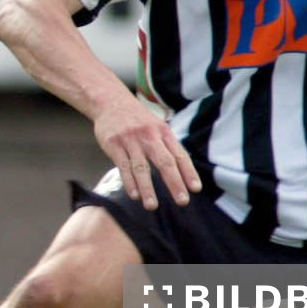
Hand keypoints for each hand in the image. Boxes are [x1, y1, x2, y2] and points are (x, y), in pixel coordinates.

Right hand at [92, 95, 200, 210]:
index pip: (179, 154)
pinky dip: (129, 182)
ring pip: (141, 167)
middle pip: (165, 162)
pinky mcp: (114, 144)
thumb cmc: (137, 119)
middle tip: (182, 201)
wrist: (110, 101)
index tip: (195, 188)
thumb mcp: (156, 126)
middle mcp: (149, 136)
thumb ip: (167, 146)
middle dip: (174, 183)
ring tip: (152, 206)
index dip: (188, 172)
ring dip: (147, 188)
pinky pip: (123, 166)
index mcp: (163, 132)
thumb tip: (183, 171)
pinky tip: (134, 195)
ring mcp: (131, 140)